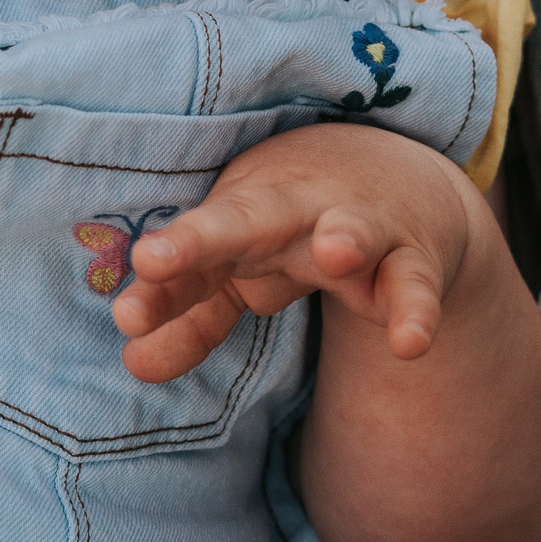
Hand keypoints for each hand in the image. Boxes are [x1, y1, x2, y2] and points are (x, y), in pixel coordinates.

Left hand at [110, 123, 486, 382]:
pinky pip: (414, 284)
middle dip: (200, 239)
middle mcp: (292, 213)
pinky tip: (410, 343)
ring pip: (350, 230)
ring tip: (336, 251)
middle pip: (244, 220)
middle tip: (152, 260)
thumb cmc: (293, 227)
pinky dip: (416, 309)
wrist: (398, 178)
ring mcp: (357, 228)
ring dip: (344, 237)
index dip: (158, 275)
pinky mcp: (412, 258)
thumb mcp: (238, 267)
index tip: (125, 308)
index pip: (191, 249)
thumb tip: (132, 363)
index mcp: (240, 215)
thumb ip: (191, 318)